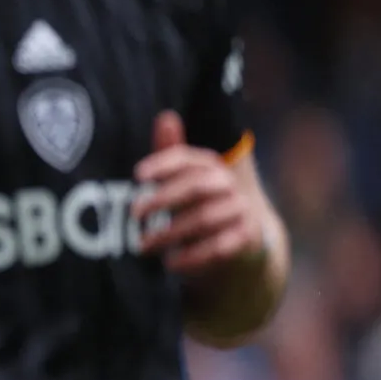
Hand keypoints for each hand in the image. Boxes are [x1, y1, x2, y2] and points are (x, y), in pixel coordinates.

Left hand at [135, 111, 266, 274]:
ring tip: (142, 246)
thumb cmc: (199, 203)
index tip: (137, 175)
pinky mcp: (246, 237)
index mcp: (209, 165)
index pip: (187, 158)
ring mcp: (240, 210)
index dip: (163, 164)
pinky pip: (219, 247)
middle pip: (195, 186)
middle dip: (162, 199)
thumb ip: (171, 153)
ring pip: (203, 219)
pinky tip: (171, 263)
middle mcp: (227, 184)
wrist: (241, 238)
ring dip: (169, 233)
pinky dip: (192, 256)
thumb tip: (165, 116)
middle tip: (133, 215)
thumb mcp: (183, 179)